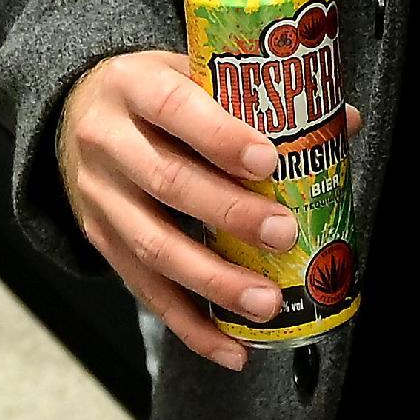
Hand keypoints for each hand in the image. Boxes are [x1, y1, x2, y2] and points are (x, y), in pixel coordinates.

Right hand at [60, 49, 289, 371]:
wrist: (75, 113)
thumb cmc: (150, 93)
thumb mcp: (187, 71)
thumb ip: (255, 95)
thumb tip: (343, 122)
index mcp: (132, 86)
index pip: (174, 107)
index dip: (220, 137)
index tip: (269, 161)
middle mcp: (108, 143)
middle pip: (167, 183)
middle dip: (230, 215)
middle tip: (283, 234)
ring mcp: (101, 198)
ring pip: (154, 247)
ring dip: (214, 282)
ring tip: (266, 302)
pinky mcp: (102, 241)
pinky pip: (146, 291)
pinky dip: (191, 325)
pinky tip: (230, 348)